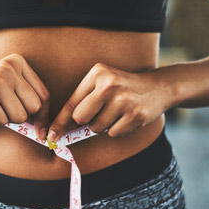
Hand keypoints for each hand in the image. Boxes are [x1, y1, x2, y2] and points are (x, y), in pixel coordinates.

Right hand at [0, 53, 49, 139]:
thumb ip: (27, 101)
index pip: (44, 95)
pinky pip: (2, 121)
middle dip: (21, 116)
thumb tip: (45, 131)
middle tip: (4, 110)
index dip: (43, 116)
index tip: (40, 129)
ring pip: (20, 116)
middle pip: (34, 107)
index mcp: (18, 62)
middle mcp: (8, 68)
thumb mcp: (9, 88)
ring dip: (6, 119)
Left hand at [47, 63, 168, 141]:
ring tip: (117, 111)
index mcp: (97, 73)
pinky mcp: (135, 115)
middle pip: (81, 117)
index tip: (51, 135)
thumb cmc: (123, 88)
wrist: (157, 87)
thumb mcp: (103, 83)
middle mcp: (109, 84)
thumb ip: (84, 101)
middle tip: (100, 112)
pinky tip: (127, 117)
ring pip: (97, 127)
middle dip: (87, 121)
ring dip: (104, 125)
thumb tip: (62, 129)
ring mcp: (123, 100)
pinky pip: (113, 133)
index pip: (72, 102)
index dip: (59, 121)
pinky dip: (117, 129)